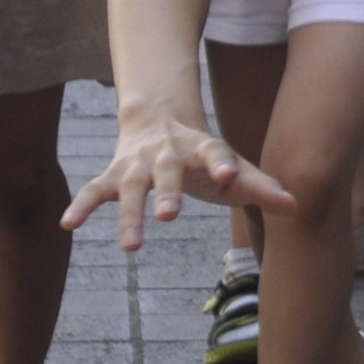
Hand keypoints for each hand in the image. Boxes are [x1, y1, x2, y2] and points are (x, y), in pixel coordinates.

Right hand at [62, 94, 297, 247]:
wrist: (156, 116)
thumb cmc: (204, 154)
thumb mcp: (233, 166)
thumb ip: (262, 187)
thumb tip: (297, 207)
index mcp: (202, 148)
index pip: (216, 153)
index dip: (224, 164)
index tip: (231, 177)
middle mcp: (167, 153)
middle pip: (167, 170)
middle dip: (168, 192)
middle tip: (170, 216)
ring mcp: (137, 163)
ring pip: (130, 186)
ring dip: (129, 214)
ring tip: (131, 247)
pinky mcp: (112, 175)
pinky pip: (93, 191)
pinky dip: (80, 206)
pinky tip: (66, 225)